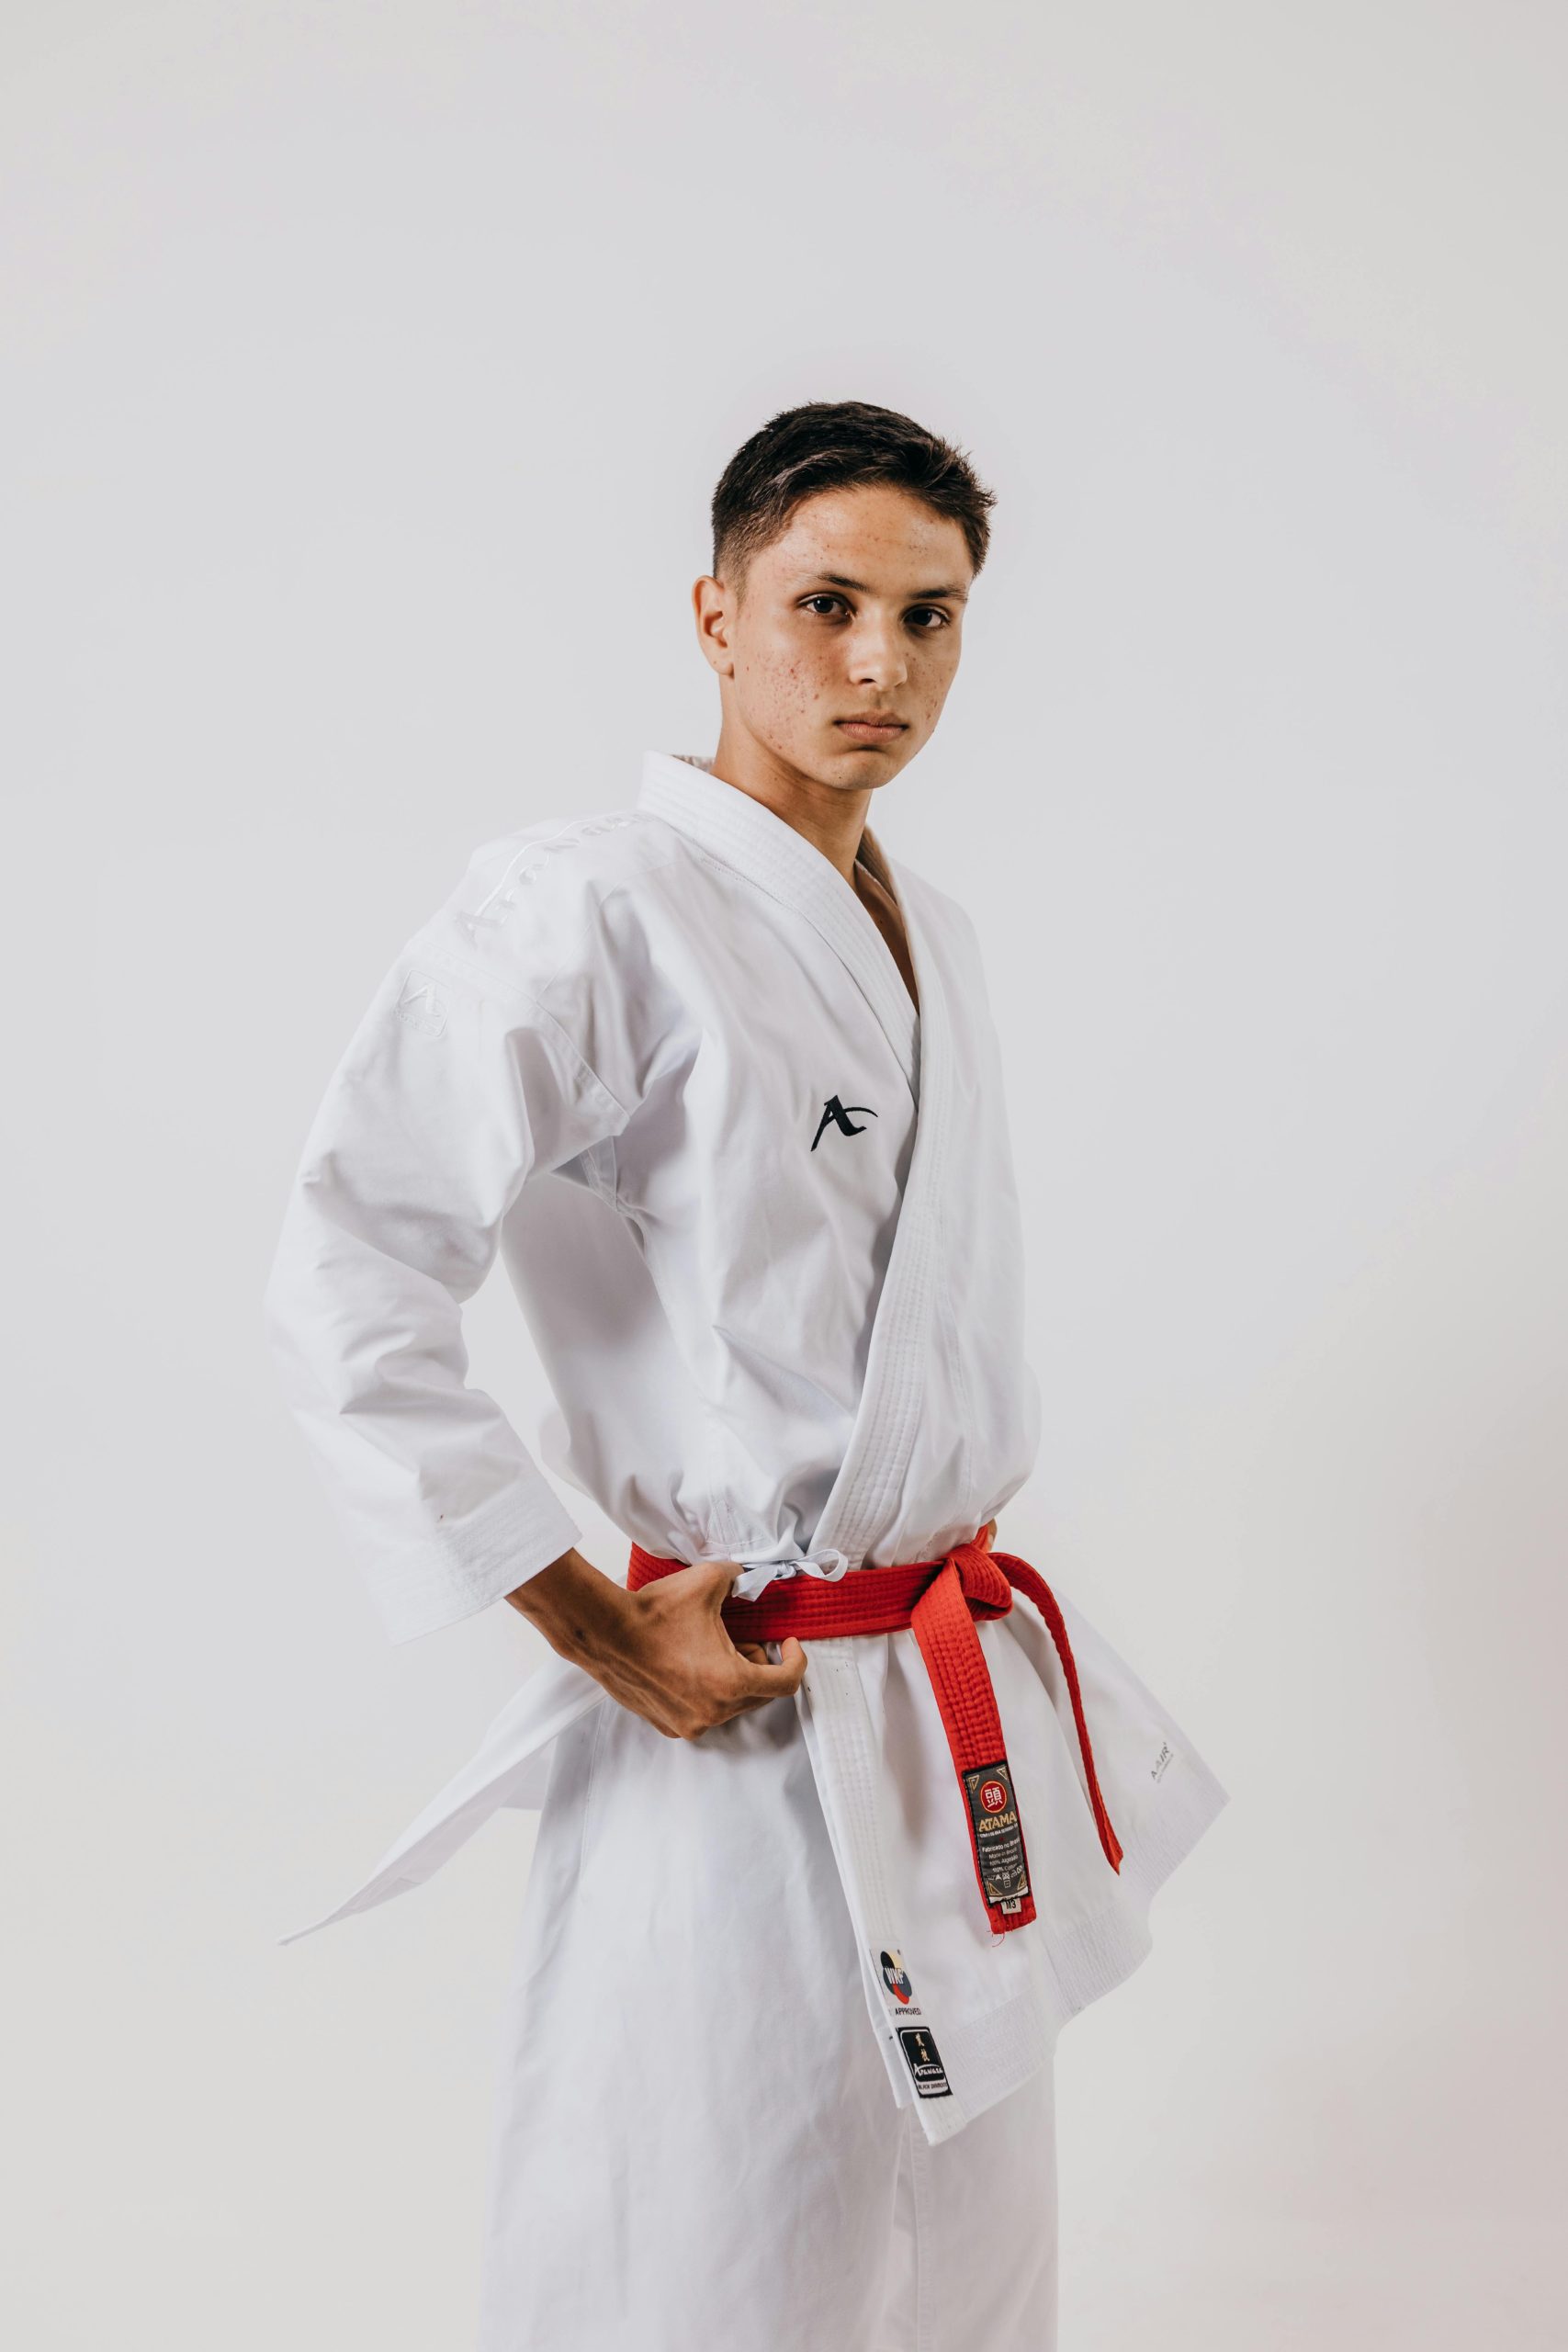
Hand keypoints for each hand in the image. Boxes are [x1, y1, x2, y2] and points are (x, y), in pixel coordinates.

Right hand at [505, 1549, 806, 1740]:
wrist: (604, 1632)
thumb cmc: (653, 1613)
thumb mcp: (708, 1581)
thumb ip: (739, 1577)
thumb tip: (748, 1575)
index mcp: (731, 1683)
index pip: (786, 1683)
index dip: (795, 1660)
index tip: (786, 1644)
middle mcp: (713, 1712)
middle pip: (759, 1693)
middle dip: (757, 1664)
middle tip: (740, 1636)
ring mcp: (689, 1723)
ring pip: (730, 1703)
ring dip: (730, 1677)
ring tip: (707, 1648)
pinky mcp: (668, 1724)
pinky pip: (702, 1711)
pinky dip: (704, 1691)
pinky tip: (686, 1664)